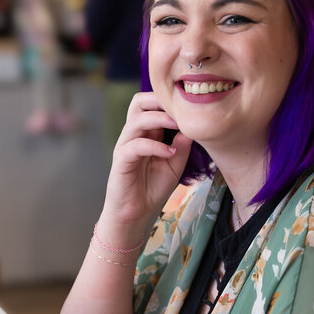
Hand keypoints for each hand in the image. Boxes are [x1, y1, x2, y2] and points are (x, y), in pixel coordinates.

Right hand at [99, 92, 193, 242]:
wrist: (136, 214)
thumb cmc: (153, 188)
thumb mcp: (175, 164)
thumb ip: (182, 145)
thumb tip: (192, 126)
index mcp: (146, 132)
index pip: (151, 104)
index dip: (168, 100)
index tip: (189, 105)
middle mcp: (133, 135)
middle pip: (139, 102)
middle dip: (159, 100)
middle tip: (180, 108)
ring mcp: (125, 145)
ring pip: (138, 120)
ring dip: (160, 119)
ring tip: (179, 125)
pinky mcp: (121, 160)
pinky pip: (136, 144)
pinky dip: (155, 146)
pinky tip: (170, 153)